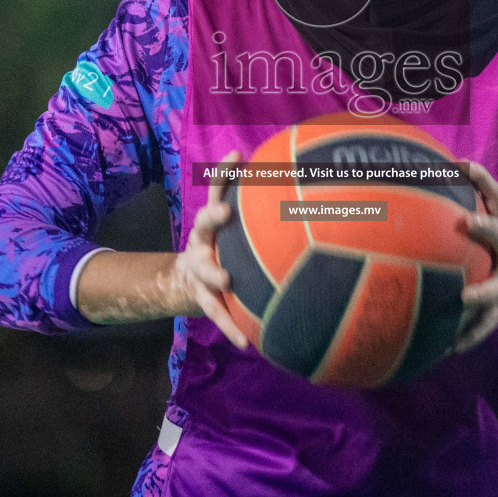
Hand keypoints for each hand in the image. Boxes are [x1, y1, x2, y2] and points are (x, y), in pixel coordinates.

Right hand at [167, 149, 249, 349]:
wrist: (187, 283)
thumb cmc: (225, 248)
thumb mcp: (235, 229)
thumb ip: (262, 213)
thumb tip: (310, 185)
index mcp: (213, 221)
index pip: (217, 189)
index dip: (225, 171)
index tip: (237, 154)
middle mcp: (201, 241)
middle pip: (202, 223)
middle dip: (212, 215)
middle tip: (225, 211)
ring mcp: (199, 271)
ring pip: (203, 271)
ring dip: (214, 273)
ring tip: (227, 279)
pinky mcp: (202, 299)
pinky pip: (216, 314)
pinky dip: (229, 327)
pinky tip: (244, 343)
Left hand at [455, 159, 497, 352]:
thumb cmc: (493, 255)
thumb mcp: (486, 233)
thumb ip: (459, 215)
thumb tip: (413, 188)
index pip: (495, 196)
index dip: (482, 178)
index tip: (462, 164)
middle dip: (486, 227)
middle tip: (465, 221)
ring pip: (496, 287)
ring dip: (481, 292)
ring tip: (464, 297)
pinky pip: (484, 326)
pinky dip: (468, 336)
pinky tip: (448, 347)